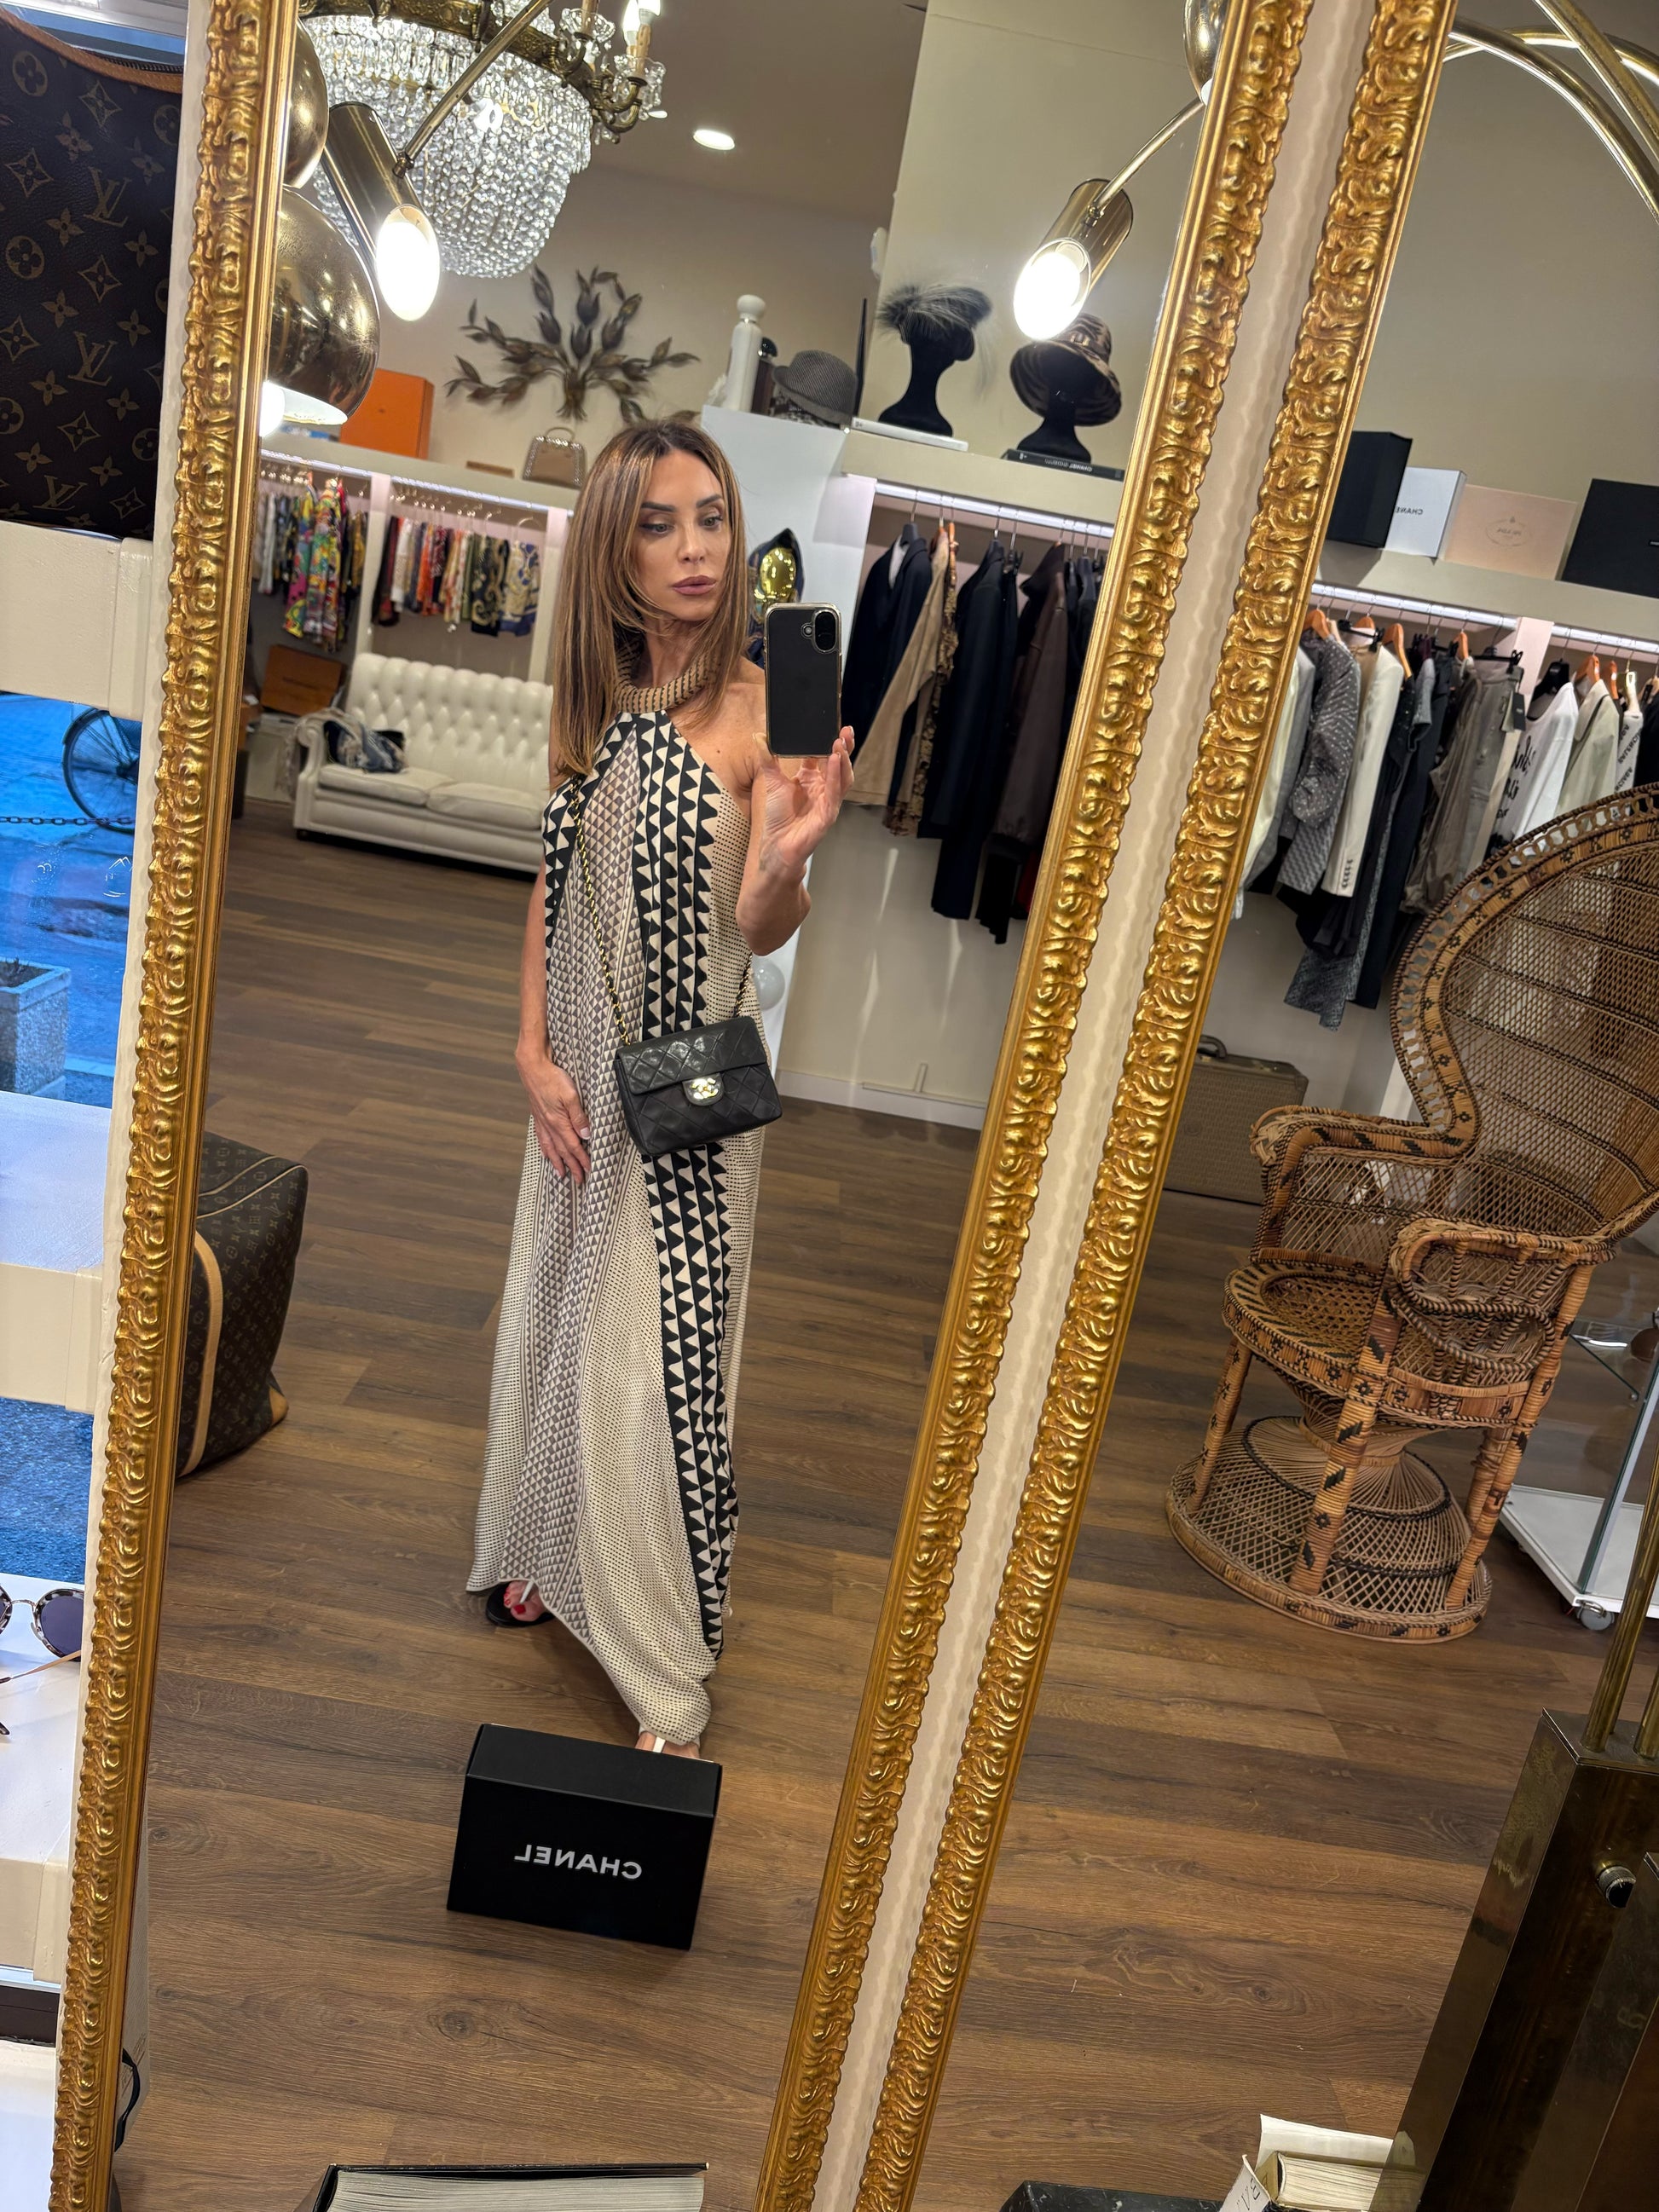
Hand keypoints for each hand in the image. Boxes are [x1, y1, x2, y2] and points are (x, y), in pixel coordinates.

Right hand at [516, 1040, 589, 1181]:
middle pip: (562, 1151)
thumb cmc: (552, 1078)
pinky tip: (546, 1153)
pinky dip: (545, 1149)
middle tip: (578, 1179)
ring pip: (550, 1147)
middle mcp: (549, 1125)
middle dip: (572, 1166)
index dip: (581, 1159)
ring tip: (561, 1173)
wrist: (532, 1067)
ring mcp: (542, 1121)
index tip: (588, 1170)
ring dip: (557, 1161)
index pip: (573, 1146)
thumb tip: (586, 1134)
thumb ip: (578, 1116)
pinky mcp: (538, 1116)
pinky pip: (541, 1138)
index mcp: (558, 1122)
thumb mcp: (571, 1095)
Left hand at [753, 729, 853, 880]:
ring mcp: (829, 801)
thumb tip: (759, 736)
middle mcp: (824, 787)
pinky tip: (834, 761)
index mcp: (813, 778)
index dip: (829, 739)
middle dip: (844, 746)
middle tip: (845, 729)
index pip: (825, 754)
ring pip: (843, 777)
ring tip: (840, 742)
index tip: (832, 722)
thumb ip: (767, 758)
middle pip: (840, 763)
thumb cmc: (778, 816)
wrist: (776, 845)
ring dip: (843, 759)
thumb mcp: (772, 781)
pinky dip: (835, 777)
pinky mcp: (828, 814)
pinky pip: (835, 793)